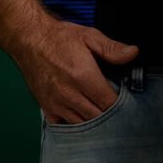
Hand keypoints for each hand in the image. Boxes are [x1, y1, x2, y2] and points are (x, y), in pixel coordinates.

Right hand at [7, 13, 139, 123]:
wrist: (29, 40)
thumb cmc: (60, 38)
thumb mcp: (89, 36)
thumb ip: (112, 48)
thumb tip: (133, 53)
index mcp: (83, 76)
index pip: (108, 102)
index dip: (121, 105)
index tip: (128, 102)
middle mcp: (69, 94)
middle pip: (97, 117)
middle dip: (110, 116)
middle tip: (120, 112)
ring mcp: (56, 103)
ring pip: (82, 125)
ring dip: (94, 123)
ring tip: (105, 116)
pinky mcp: (46, 107)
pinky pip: (62, 126)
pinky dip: (74, 126)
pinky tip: (83, 120)